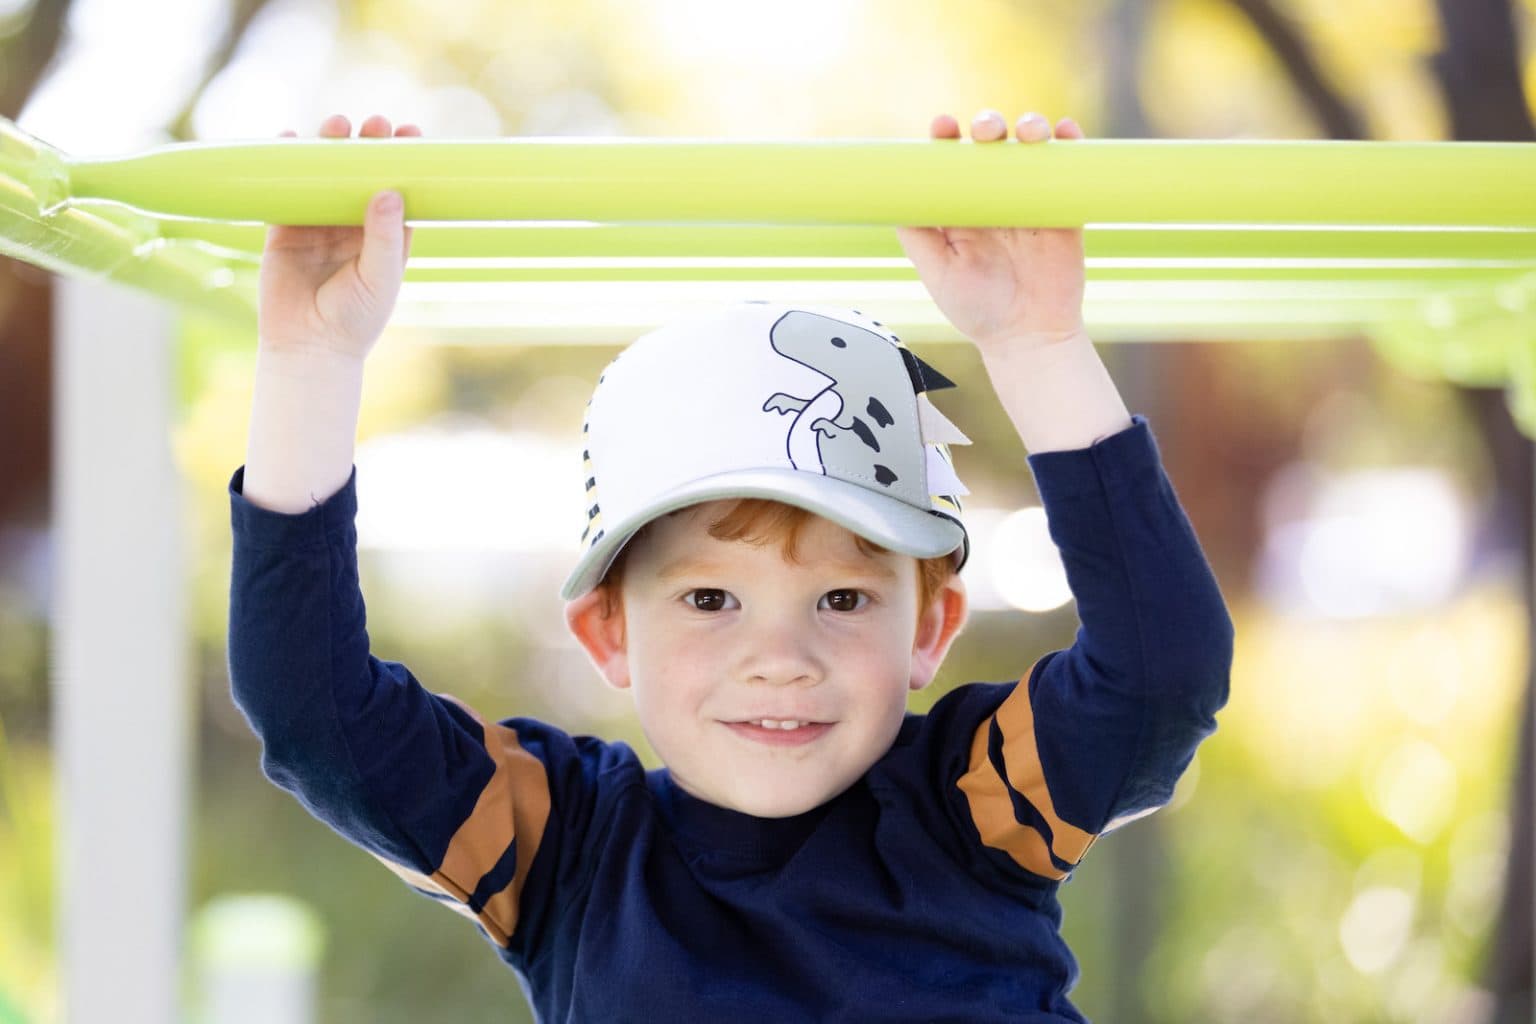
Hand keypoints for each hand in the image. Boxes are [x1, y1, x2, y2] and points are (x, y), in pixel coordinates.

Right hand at [257, 113, 418, 359]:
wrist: (308, 348)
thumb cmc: (355, 320)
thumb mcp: (379, 278)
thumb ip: (383, 236)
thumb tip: (389, 190)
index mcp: (385, 237)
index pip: (398, 190)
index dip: (403, 159)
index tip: (410, 132)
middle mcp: (354, 226)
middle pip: (361, 174)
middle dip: (368, 145)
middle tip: (375, 122)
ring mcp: (319, 225)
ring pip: (323, 176)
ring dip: (329, 147)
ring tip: (336, 124)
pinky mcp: (284, 230)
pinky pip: (285, 190)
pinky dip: (284, 164)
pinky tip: (289, 139)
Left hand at [896, 110, 1086, 350]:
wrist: (1029, 336)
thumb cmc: (978, 310)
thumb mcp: (937, 273)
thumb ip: (917, 234)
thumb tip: (895, 192)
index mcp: (961, 206)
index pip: (951, 159)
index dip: (946, 136)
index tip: (943, 127)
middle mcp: (995, 195)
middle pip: (992, 143)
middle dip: (988, 125)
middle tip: (987, 132)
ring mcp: (1031, 197)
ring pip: (1031, 146)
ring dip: (1031, 127)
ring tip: (1030, 132)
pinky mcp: (1064, 206)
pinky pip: (1070, 164)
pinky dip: (1071, 142)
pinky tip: (1066, 132)